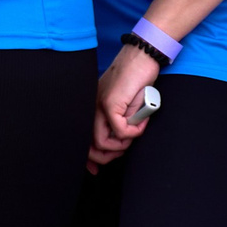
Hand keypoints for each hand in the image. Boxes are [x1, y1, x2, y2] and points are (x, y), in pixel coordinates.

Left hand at [91, 40, 162, 165]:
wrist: (142, 56)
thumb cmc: (137, 79)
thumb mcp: (126, 106)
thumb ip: (118, 123)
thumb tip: (118, 142)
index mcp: (93, 109)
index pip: (83, 140)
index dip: (89, 159)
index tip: (96, 170)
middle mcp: (91, 108)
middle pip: (91, 146)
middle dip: (109, 156)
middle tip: (124, 148)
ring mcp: (99, 105)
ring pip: (103, 142)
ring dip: (123, 143)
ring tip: (136, 130)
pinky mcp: (110, 103)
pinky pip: (120, 131)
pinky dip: (134, 131)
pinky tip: (141, 122)